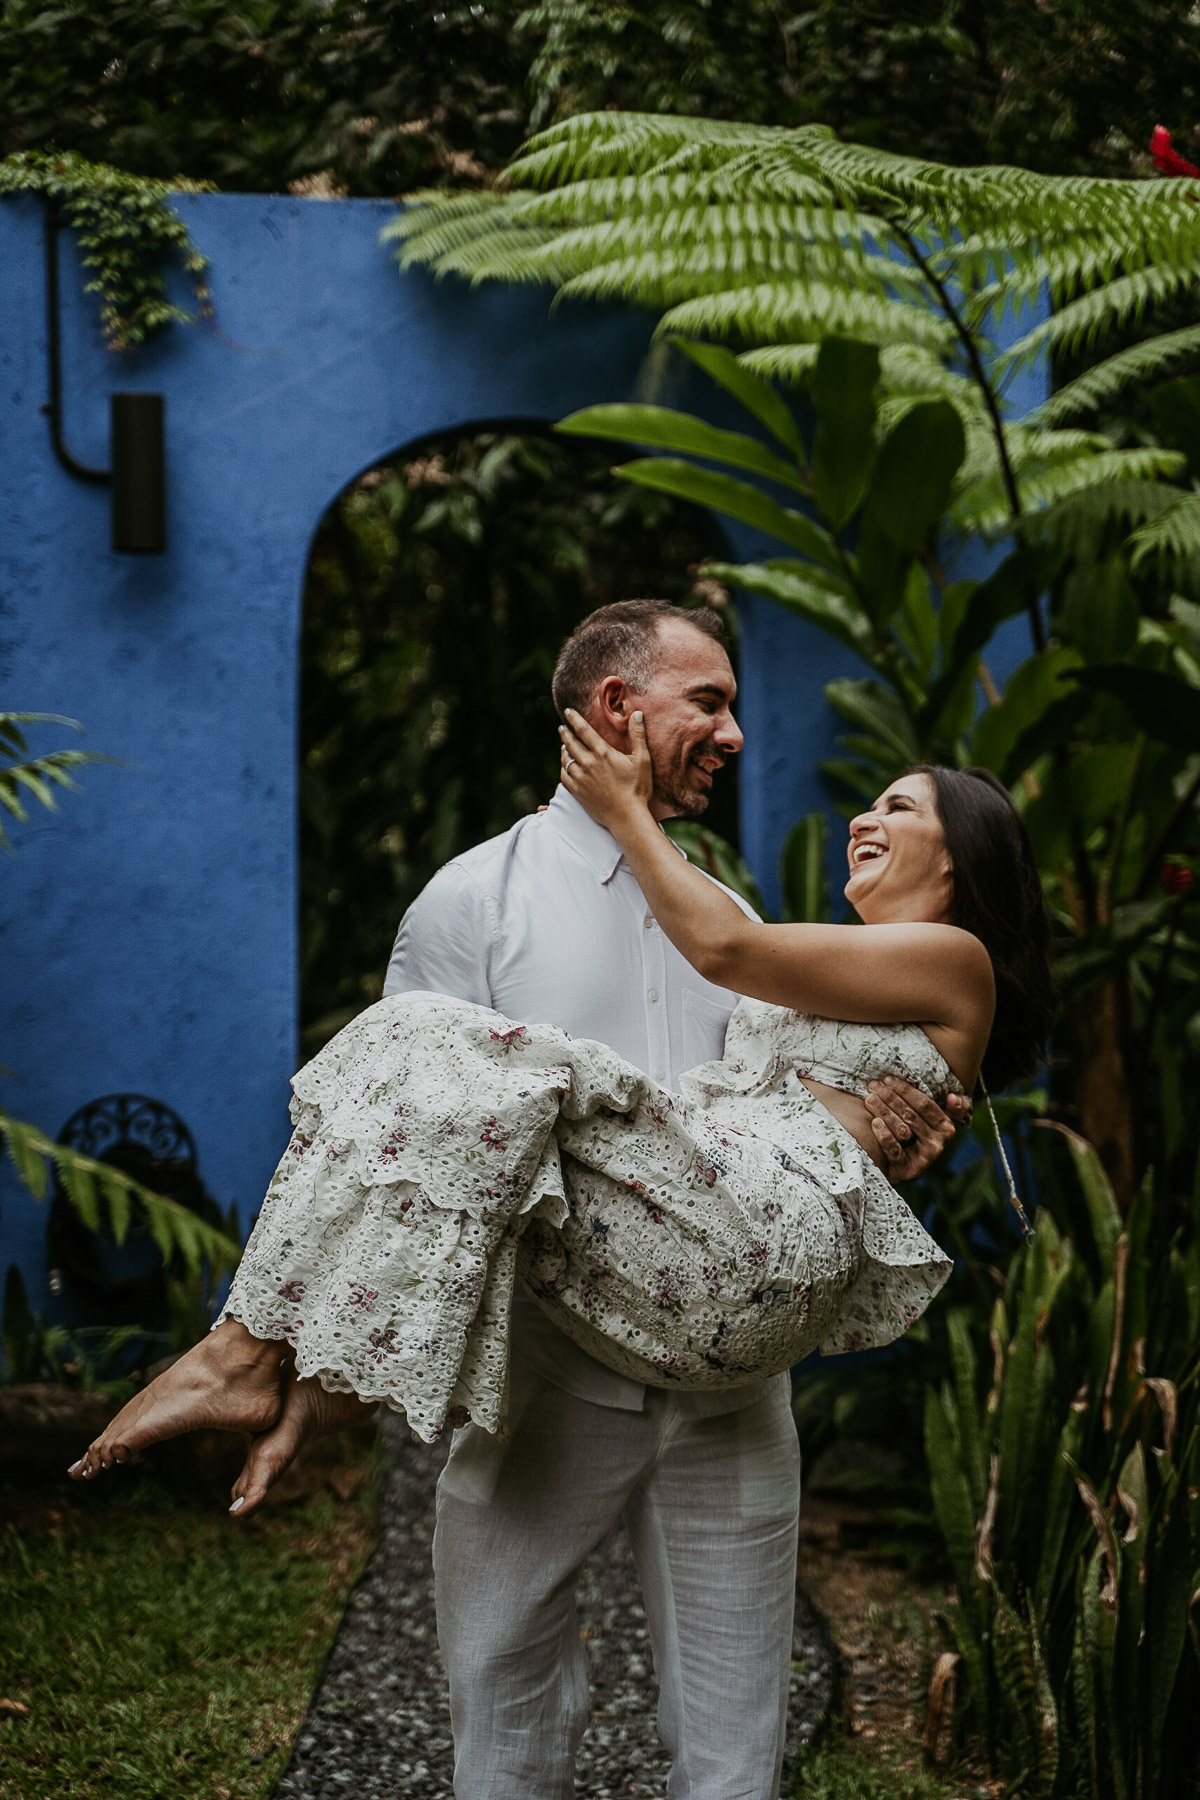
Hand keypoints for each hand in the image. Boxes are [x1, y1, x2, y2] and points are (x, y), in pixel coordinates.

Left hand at [559, 708, 653, 832]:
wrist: (627, 816)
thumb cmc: (637, 788)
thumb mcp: (642, 759)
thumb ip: (638, 735)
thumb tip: (637, 714)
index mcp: (603, 753)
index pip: (583, 730)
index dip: (574, 719)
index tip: (567, 712)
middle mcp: (588, 763)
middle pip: (570, 743)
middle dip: (565, 733)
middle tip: (562, 728)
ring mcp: (580, 778)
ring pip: (565, 759)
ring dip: (564, 750)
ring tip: (564, 745)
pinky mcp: (577, 792)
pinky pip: (564, 776)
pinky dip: (563, 768)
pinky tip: (565, 766)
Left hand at [863, 1076, 970, 1179]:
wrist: (904, 1165)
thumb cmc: (919, 1132)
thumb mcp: (937, 1117)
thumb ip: (954, 1105)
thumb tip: (951, 1098)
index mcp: (946, 1127)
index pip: (924, 1104)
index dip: (905, 1089)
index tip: (887, 1079)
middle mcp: (939, 1143)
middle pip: (911, 1115)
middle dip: (890, 1097)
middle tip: (873, 1086)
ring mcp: (925, 1158)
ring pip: (902, 1130)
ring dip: (884, 1112)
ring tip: (870, 1099)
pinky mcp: (909, 1170)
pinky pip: (895, 1151)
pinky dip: (885, 1136)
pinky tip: (875, 1123)